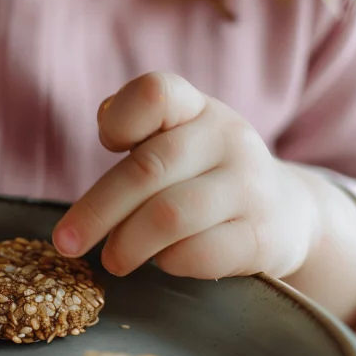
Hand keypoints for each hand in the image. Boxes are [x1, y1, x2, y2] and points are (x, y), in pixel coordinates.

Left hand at [53, 72, 321, 280]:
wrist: (288, 213)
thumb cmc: (205, 175)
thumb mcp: (177, 138)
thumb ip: (138, 128)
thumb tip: (104, 120)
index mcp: (196, 108)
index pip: (155, 93)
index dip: (118, 119)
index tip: (108, 144)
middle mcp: (228, 138)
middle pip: (147, 169)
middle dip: (96, 211)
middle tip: (66, 243)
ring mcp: (249, 187)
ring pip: (169, 216)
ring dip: (127, 244)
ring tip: (112, 260)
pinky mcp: (261, 236)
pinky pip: (198, 253)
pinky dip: (168, 263)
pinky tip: (163, 262)